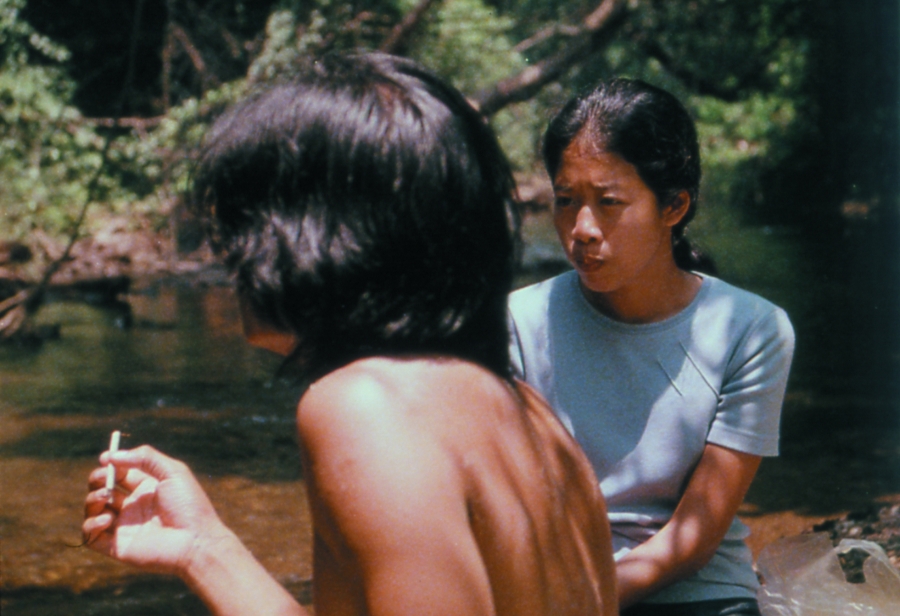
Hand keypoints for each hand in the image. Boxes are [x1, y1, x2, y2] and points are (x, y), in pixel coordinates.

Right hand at [83, 445, 228, 575]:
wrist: (196, 542)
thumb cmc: (189, 505)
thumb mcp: (173, 472)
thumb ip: (145, 458)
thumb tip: (111, 456)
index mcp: (147, 488)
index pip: (120, 472)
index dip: (111, 464)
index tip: (106, 458)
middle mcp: (133, 506)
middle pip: (103, 488)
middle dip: (98, 479)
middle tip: (104, 478)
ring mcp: (124, 526)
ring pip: (93, 509)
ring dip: (92, 499)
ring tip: (106, 497)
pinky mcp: (117, 546)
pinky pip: (90, 536)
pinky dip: (90, 524)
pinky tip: (108, 519)